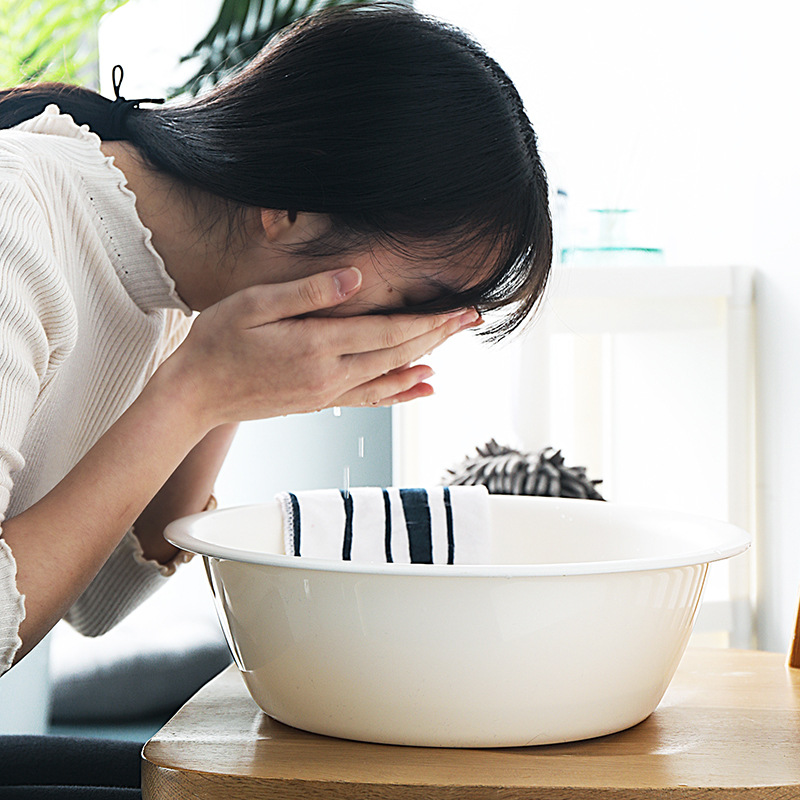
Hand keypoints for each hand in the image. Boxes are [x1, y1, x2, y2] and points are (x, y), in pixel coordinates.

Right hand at [155, 268, 477, 429]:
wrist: (195, 394)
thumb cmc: (217, 342)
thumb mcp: (255, 304)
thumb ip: (309, 293)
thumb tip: (356, 278)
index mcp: (319, 345)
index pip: (390, 332)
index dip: (431, 321)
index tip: (462, 310)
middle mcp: (331, 374)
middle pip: (399, 354)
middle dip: (439, 336)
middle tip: (472, 320)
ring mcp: (326, 392)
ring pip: (389, 376)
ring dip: (425, 361)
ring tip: (453, 348)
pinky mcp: (319, 402)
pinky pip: (371, 398)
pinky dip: (400, 392)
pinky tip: (419, 388)